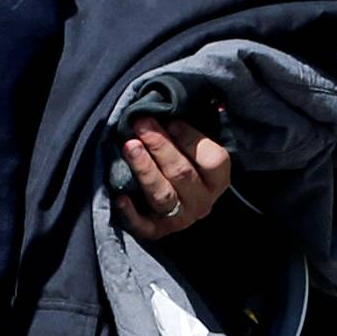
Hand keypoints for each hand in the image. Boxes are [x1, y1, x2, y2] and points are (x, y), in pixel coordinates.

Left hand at [116, 120, 229, 240]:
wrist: (177, 207)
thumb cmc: (183, 164)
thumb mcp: (196, 149)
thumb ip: (191, 132)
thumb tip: (188, 103)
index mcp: (217, 180)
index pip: (212, 159)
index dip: (190, 138)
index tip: (170, 120)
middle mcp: (202, 202)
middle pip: (182, 173)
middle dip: (160, 145)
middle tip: (141, 123)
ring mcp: (180, 219)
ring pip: (162, 195)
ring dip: (145, 169)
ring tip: (128, 146)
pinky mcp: (158, 232)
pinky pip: (144, 226)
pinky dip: (131, 212)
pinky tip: (119, 195)